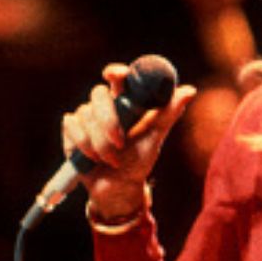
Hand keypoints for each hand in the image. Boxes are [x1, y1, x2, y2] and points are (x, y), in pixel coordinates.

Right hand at [59, 58, 197, 220]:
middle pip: (98, 94)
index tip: (115, 75)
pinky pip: (72, 126)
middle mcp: (105, 105)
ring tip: (111, 159)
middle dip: (108, 121)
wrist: (118, 188)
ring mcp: (86, 116)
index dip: (116, 72)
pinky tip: (92, 158)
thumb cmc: (139, 161)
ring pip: (86, 115)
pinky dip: (83, 144)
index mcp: (126, 102)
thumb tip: (190, 90)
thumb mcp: (155, 138)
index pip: (118, 78)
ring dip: (99, 142)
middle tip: (119, 143)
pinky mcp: (71, 130)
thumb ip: (168, 113)